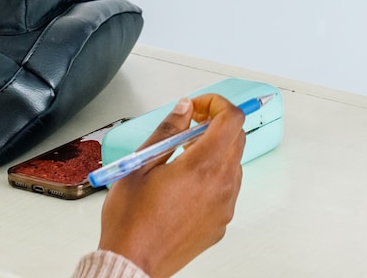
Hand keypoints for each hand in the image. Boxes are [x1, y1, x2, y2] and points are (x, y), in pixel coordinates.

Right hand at [97, 94, 246, 277]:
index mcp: (202, 167)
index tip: (198, 107)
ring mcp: (224, 206)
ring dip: (214, 151)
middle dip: (215, 125)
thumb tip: (184, 109)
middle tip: (188, 127)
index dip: (216, 104)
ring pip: (233, 164)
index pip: (231, 119)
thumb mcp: (140, 165)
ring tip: (182, 157)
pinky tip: (185, 184)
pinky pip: (227, 189)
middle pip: (236, 138)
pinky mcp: (221, 223)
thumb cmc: (131, 221)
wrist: (132, 263)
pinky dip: (213, 176)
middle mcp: (220, 186)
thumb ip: (167, 131)